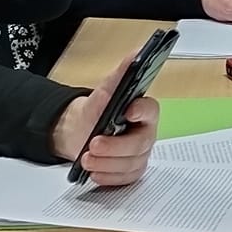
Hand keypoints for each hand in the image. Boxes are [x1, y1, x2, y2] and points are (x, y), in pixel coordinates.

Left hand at [50, 56, 158, 187]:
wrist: (80, 131)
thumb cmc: (97, 110)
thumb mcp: (106, 89)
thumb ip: (122, 72)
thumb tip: (138, 52)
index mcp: (143, 111)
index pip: (150, 110)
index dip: (141, 111)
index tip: (128, 111)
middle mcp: (145, 134)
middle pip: (139, 144)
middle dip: (115, 146)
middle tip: (94, 143)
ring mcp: (139, 154)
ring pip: (130, 164)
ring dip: (106, 163)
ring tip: (87, 158)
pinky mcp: (130, 171)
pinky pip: (124, 179)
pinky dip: (108, 177)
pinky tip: (94, 172)